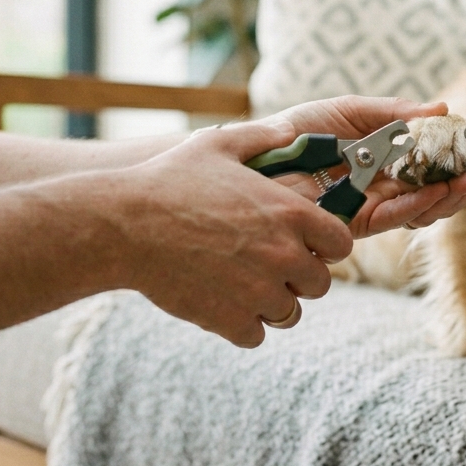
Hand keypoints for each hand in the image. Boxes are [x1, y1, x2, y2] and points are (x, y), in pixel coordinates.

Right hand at [114, 118, 351, 347]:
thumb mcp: (219, 144)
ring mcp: (259, 291)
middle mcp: (284, 254)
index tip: (307, 242)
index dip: (326, 244)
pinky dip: (243, 324)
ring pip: (290, 313)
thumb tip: (290, 130)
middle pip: (320, 283)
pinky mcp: (230, 319)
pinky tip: (223, 302)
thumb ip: (264, 136)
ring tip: (243, 284)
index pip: (341, 243)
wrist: (123, 225)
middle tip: (270, 265)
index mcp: (291, 213)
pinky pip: (256, 335)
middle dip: (300, 276)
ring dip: (272, 302)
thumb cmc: (170, 180)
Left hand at [267, 95, 465, 235]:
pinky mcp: (354, 223)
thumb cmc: (299, 128)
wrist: (258, 153)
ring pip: (420, 210)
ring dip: (449, 197)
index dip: (458, 161)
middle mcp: (382, 187)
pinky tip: (438, 191)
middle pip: (433, 193)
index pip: (431, 166)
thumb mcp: (352, 109)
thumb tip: (441, 110)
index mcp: (384, 160)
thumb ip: (395, 113)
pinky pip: (393, 217)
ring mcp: (370, 207)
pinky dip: (419, 204)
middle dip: (462, 184)